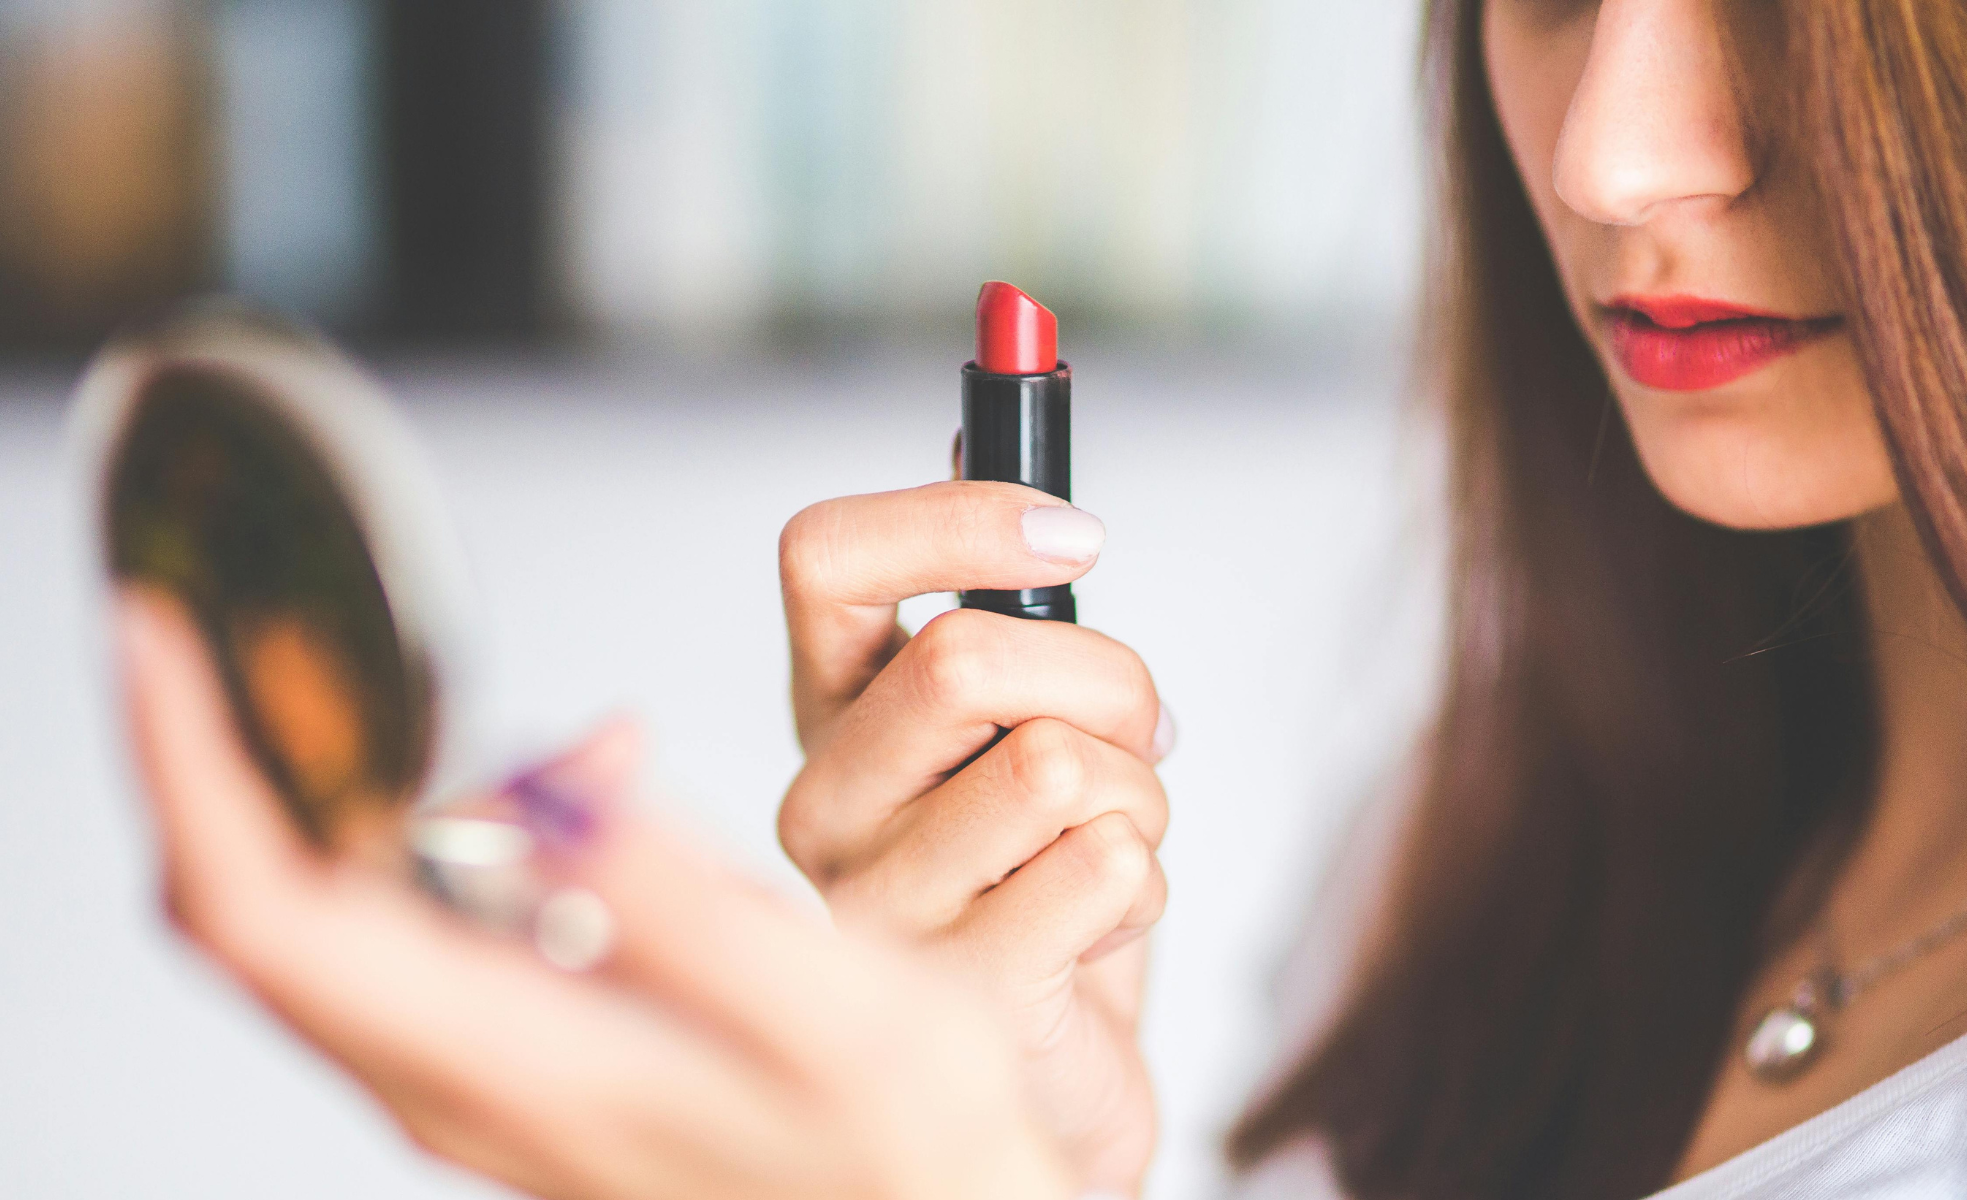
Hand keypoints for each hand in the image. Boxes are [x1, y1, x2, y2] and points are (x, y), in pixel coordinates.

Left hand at [115, 589, 1076, 1199]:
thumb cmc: (909, 1160)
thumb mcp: (851, 1026)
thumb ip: (694, 917)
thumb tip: (559, 795)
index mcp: (510, 1065)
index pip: (268, 910)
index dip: (190, 763)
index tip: (160, 637)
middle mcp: (451, 1085)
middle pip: (252, 906)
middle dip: (244, 744)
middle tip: (284, 624)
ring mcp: (465, 1081)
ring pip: (326, 909)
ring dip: (392, 778)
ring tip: (595, 737)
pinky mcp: (504, 1060)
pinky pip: (408, 926)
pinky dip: (459, 823)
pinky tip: (597, 790)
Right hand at [777, 482, 1171, 1193]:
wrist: (1048, 1080)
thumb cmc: (1037, 881)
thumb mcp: (1021, 719)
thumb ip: (995, 592)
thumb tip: (987, 424)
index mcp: (832, 711)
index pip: (822, 557)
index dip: (956, 516)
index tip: (1078, 533)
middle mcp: (822, 801)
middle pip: (965, 656)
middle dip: (1110, 679)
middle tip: (1139, 731)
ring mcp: (872, 905)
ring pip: (1059, 766)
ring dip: (1143, 797)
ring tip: (1111, 844)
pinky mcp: (949, 997)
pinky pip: (1102, 870)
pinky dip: (1145, 885)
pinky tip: (1098, 926)